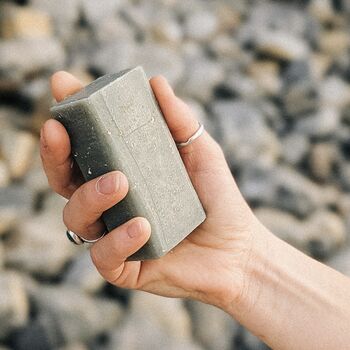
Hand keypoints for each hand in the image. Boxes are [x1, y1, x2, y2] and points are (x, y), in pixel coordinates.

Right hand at [40, 71, 258, 308]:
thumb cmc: (217, 197)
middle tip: (58, 130)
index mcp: (122, 173)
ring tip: (120, 181)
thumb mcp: (200, 152)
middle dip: (54, 154)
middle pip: (65, 181)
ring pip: (76, 218)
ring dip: (90, 197)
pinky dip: (117, 240)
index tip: (62, 86)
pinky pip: (104, 256)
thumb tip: (155, 82)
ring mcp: (114, 235)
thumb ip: (179, 119)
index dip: (69, 118)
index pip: (85, 146)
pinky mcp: (125, 267)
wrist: (238, 249)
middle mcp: (111, 204)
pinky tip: (141, 226)